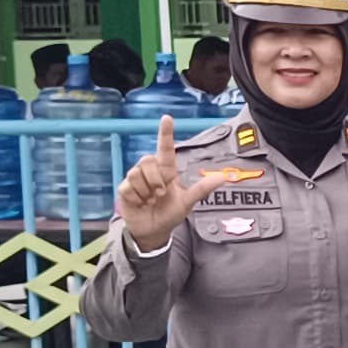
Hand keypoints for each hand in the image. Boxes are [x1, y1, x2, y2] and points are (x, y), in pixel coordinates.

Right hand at [115, 116, 234, 248]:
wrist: (153, 230)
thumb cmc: (170, 213)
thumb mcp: (187, 202)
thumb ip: (202, 189)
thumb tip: (223, 177)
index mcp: (166, 170)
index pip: (165, 148)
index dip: (165, 133)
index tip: (167, 118)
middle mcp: (150, 171)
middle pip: (148, 159)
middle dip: (156, 179)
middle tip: (160, 194)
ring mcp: (135, 179)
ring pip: (137, 174)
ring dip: (146, 191)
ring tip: (150, 200)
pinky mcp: (124, 189)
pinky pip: (128, 187)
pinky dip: (137, 198)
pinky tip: (140, 203)